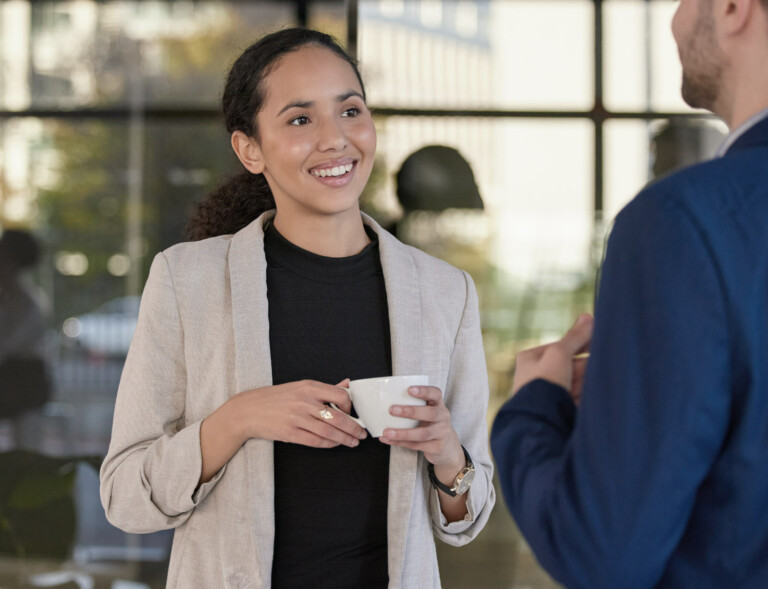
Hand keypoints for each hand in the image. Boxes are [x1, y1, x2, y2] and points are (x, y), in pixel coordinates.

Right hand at [229, 378, 366, 447]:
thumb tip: (347, 384)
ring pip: (329, 432)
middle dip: (354, 428)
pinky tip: (335, 444)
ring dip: (345, 439)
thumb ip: (325, 388)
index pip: (340, 395)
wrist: (248, 410)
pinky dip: (329, 444)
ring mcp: (297, 418)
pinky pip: (316, 441)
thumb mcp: (300, 387)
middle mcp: (304, 401)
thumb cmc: (276, 398)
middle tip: (361, 434)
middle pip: (338, 417)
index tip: (352, 413)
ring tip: (353, 442)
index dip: (350, 407)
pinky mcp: (290, 433)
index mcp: (309, 387)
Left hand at [379, 386, 463, 472]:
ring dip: (402, 433)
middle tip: (391, 409)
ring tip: (386, 431)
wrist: (446, 446)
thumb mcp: (427, 411)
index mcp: (438, 404)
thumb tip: (382, 402)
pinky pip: (417, 446)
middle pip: (430, 413)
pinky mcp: (437, 447)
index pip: (435, 394)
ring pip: (423, 434)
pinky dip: (400, 443)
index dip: (423, 391)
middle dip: (410, 412)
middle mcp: (443, 417)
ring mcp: (441, 433)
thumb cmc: (430, 423)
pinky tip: (387, 439)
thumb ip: (413, 405)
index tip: (409, 389)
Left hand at [512, 313, 593, 403]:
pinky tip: (595, 397)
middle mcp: (536, 376)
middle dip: (586, 367)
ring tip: (598, 382)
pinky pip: (578, 398)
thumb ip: (575, 337)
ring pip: (576, 382)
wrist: (541, 420)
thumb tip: (588, 317)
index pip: (560, 347)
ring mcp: (547, 395)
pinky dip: (588, 396)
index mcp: (530, 359)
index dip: (581, 344)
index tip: (600, 343)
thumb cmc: (544, 383)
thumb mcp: (560, 353)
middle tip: (602, 364)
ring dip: (588, 381)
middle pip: (570, 365)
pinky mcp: (558, 410)